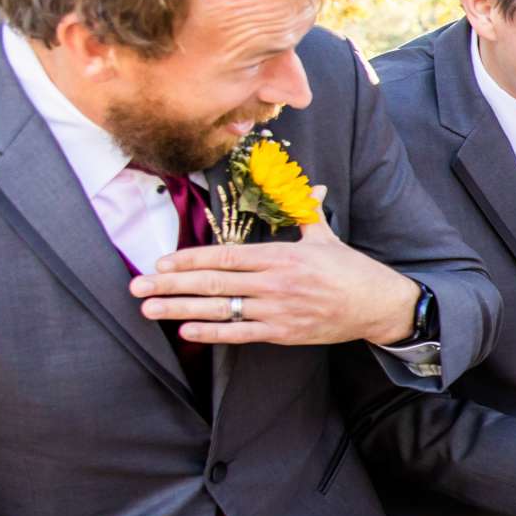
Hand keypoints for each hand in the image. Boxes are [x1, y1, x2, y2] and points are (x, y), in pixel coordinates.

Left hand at [132, 218, 422, 346]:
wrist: (378, 306)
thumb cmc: (351, 270)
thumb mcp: (326, 237)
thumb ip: (305, 210)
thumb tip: (305, 183)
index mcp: (282, 256)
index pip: (226, 256)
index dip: (190, 259)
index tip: (160, 263)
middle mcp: (275, 283)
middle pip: (213, 283)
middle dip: (170, 285)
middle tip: (137, 287)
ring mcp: (277, 310)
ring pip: (220, 309)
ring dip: (181, 310)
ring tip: (149, 309)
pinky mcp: (283, 332)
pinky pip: (240, 333)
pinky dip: (212, 332)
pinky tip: (187, 330)